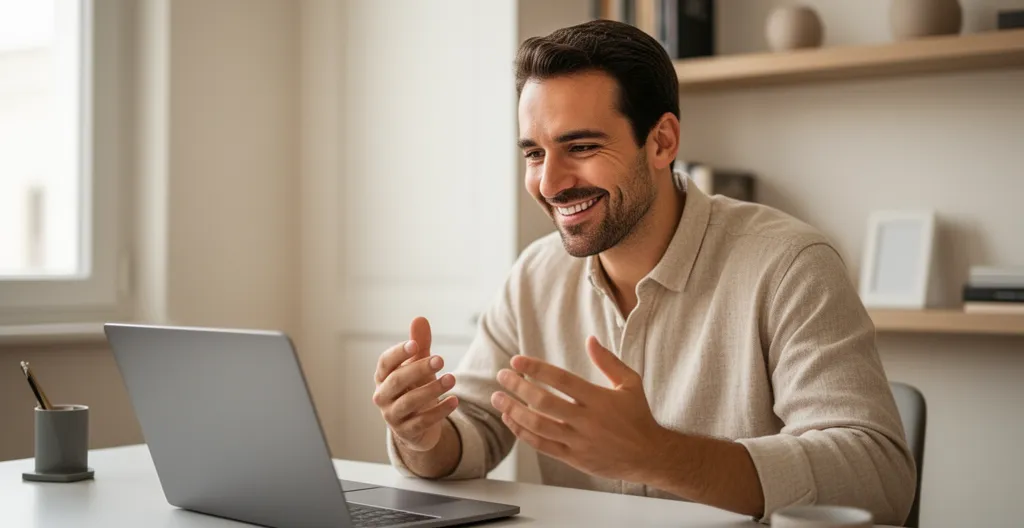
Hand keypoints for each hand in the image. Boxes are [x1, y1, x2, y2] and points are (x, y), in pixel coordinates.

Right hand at [373, 317, 458, 451]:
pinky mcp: (407, 432)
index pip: (385, 363)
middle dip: (418, 369)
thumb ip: (420, 345)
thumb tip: (420, 318)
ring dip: (431, 389)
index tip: (414, 345)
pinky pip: (422, 421)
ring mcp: (393, 416)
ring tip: (452, 378)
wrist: (417, 426)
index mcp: (383, 377)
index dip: (398, 353)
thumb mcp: (419, 366)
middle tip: (441, 359)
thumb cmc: (415, 389)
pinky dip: (439, 411)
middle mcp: (383, 397)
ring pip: (409, 402)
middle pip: (396, 381)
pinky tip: (454, 401)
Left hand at [490, 336, 665, 482]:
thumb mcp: (631, 383)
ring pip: (538, 426)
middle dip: (518, 387)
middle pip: (544, 402)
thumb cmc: (639, 416)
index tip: (517, 360)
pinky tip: (511, 419)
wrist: (650, 455)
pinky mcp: (574, 458)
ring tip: (498, 397)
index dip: (536, 368)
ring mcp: (579, 441)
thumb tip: (590, 339)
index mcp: (599, 399)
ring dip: (514, 410)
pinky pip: (542, 445)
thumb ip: (609, 361)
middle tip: (502, 376)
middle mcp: (587, 421)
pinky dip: (522, 432)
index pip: (561, 380)